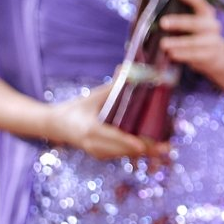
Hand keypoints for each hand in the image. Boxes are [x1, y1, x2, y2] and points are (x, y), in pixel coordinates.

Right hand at [45, 83, 164, 160]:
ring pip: (123, 155)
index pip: (113, 138)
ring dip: (143, 153)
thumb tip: (127, 68)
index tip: (143, 146)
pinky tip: (151, 149)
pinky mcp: (100, 155)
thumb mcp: (93, 96)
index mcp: (90, 129)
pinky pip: (120, 155)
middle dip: (145, 150)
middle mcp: (93, 144)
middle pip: (122, 150)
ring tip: (164, 150)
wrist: (57, 125)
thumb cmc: (76, 108)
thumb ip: (112, 85)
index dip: (128, 143)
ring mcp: (96, 152)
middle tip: (166, 147)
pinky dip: (135, 152)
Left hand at [159, 0, 223, 75]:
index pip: (201, 4)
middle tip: (163, 23)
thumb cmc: (200, 36)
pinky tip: (172, 54)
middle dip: (178, 23)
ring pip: (194, 41)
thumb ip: (184, 19)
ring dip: (177, 43)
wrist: (218, 55)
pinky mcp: (211, 55)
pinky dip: (182, 55)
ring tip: (163, 44)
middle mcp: (213, 26)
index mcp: (208, 15)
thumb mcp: (196, 24)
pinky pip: (195, 55)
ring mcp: (213, 41)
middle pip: (195, 23)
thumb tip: (160, 15)